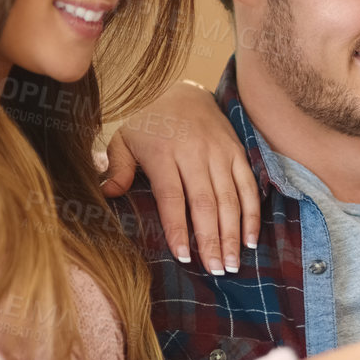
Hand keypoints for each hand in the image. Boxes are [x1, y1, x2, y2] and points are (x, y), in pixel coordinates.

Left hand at [96, 80, 258, 275]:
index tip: (184, 255)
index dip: (178, 227)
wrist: (183, 90)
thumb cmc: (149, 123)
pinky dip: (252, 215)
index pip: (172, 196)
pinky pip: (248, 187)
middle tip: (216, 269)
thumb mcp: (124, 139)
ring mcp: (219, 153)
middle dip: (211, 239)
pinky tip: (250, 240)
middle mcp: (194, 153)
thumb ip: (117, 167)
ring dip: (233, 233)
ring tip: (232, 263)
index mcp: (163, 152)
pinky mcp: (237, 153)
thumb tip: (107, 194)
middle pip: (205, 202)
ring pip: (230, 199)